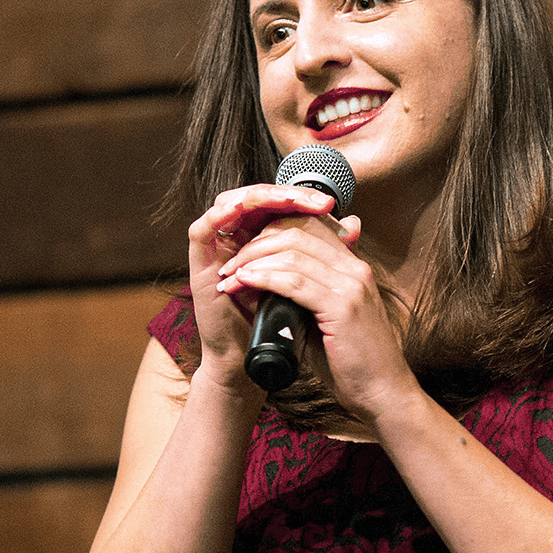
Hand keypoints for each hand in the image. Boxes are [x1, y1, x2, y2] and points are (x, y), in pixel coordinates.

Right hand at [187, 184, 338, 389]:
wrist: (262, 358)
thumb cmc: (286, 324)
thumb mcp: (312, 283)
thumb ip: (326, 252)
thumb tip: (354, 223)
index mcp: (264, 240)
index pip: (279, 204)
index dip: (303, 198)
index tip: (331, 203)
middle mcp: (239, 239)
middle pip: (257, 199)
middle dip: (285, 194)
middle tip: (313, 200)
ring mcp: (217, 250)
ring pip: (230, 204)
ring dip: (258, 197)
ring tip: (284, 198)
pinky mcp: (199, 264)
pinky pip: (201, 230)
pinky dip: (219, 215)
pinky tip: (239, 208)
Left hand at [214, 206, 418, 421]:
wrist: (382, 393)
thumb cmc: (353, 362)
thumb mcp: (328, 320)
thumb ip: (306, 299)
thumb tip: (269, 287)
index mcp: (353, 268)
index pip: (307, 229)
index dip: (270, 235)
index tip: (244, 254)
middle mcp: (355, 269)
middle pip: (296, 234)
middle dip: (256, 245)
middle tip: (230, 264)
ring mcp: (351, 285)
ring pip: (292, 254)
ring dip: (252, 262)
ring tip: (229, 276)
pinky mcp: (342, 307)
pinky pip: (295, 282)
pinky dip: (264, 278)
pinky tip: (244, 282)